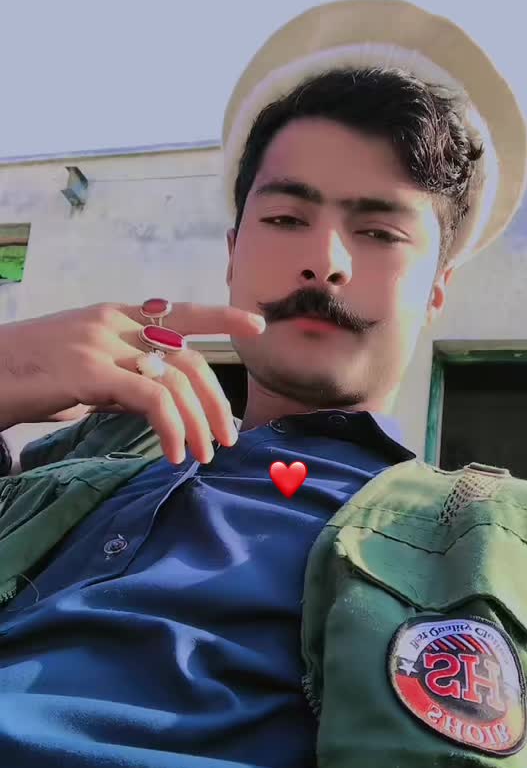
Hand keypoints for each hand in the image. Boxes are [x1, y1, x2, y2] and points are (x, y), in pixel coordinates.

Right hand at [1, 302, 265, 462]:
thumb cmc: (28, 378)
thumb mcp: (84, 372)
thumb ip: (124, 379)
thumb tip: (161, 405)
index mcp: (114, 316)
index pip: (179, 312)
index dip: (221, 318)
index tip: (256, 326)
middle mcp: (114, 323)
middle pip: (189, 357)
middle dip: (216, 400)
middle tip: (227, 437)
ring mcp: (102, 343)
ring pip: (176, 380)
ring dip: (198, 423)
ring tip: (202, 455)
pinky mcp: (91, 370)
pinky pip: (152, 399)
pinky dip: (172, 428)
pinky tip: (173, 453)